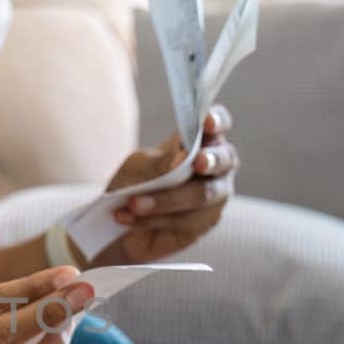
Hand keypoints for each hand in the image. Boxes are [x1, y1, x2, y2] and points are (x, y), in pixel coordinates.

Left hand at [91, 105, 237, 265]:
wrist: (121, 223)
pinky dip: (156, 219)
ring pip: (201, 195)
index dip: (217, 120)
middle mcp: (216, 166)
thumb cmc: (134, 183)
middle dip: (210, 160)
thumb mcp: (138, 167)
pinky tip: (131, 218)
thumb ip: (161, 162)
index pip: (218, 123)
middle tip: (195, 162)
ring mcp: (215, 195)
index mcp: (202, 140)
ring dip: (165, 200)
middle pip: (223, 159)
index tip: (207, 122)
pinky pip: (186, 220)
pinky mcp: (205, 223)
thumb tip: (183, 158)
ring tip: (133, 204)